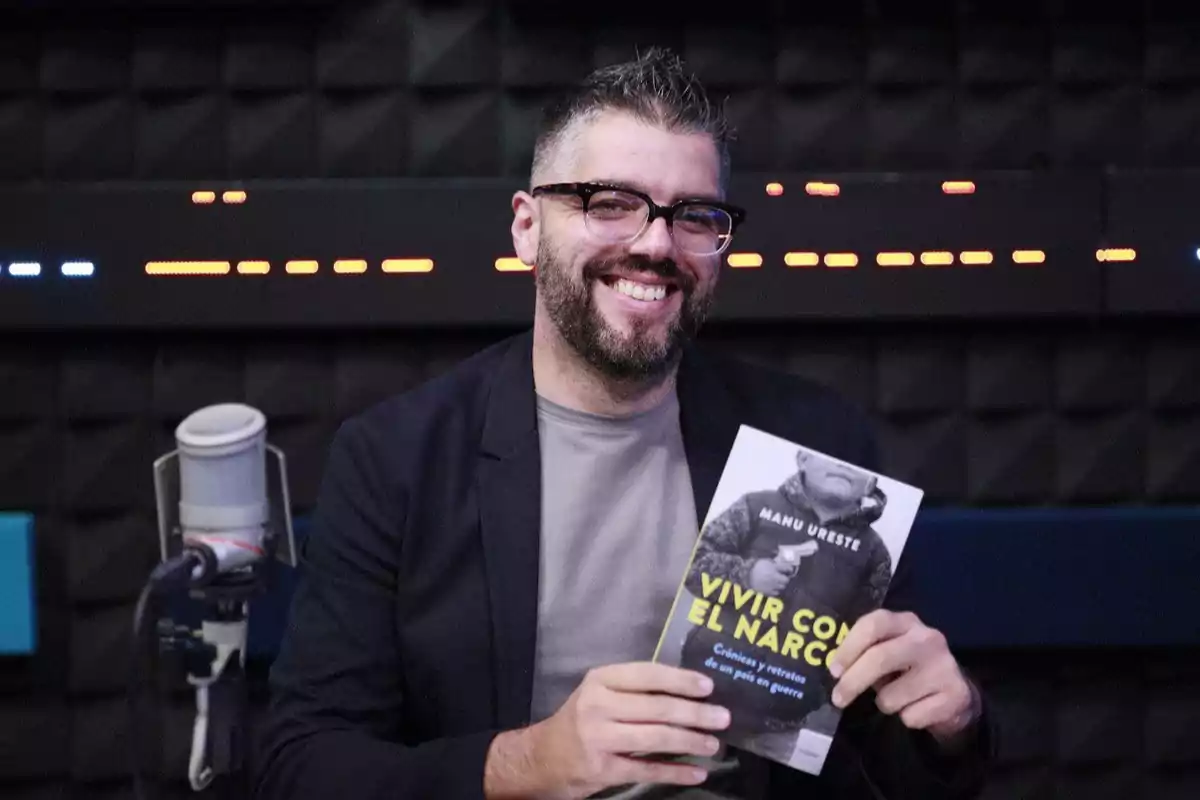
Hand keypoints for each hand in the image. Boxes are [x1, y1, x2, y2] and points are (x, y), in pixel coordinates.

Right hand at [484, 662, 729, 799]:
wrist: (540, 758)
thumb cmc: (579, 721)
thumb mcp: (599, 695)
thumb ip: (634, 690)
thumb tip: (687, 691)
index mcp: (600, 680)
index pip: (647, 674)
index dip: (680, 680)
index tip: (708, 686)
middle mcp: (598, 705)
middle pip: (656, 708)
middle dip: (695, 713)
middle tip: (722, 717)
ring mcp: (599, 738)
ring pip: (655, 738)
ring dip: (690, 742)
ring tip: (713, 744)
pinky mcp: (601, 769)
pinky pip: (646, 769)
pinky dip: (675, 772)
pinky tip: (696, 773)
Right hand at [747, 558, 790, 595]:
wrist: (746, 576)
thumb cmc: (756, 567)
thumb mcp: (766, 561)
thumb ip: (774, 563)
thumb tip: (781, 564)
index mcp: (775, 569)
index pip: (788, 568)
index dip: (789, 569)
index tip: (789, 569)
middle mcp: (776, 578)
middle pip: (786, 580)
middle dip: (785, 578)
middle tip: (782, 576)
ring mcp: (772, 586)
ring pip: (782, 587)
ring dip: (781, 584)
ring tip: (777, 582)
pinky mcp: (768, 593)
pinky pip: (776, 592)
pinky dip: (776, 590)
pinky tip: (772, 587)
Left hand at [828, 610, 977, 744]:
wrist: (957, 696)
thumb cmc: (908, 672)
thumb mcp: (888, 653)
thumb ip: (865, 653)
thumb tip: (835, 671)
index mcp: (906, 622)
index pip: (873, 624)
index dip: (849, 647)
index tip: (834, 671)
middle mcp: (927, 638)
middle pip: (880, 657)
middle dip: (853, 682)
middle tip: (838, 699)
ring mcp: (944, 666)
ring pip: (892, 696)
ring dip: (886, 704)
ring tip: (900, 699)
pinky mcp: (956, 695)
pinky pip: (911, 717)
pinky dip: (907, 719)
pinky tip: (919, 709)